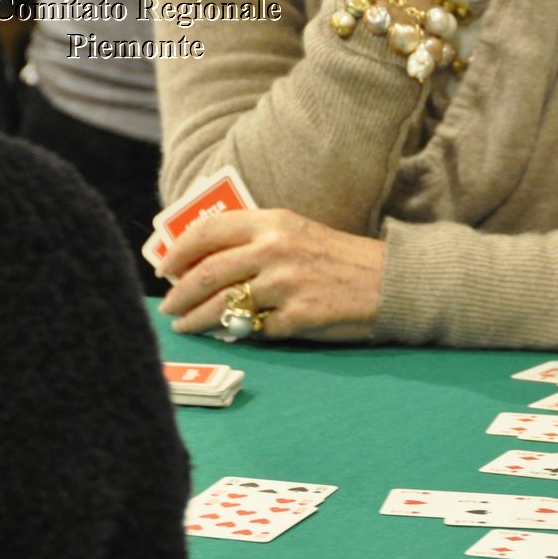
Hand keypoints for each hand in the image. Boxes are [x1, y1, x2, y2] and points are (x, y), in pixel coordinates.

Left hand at [156, 209, 384, 342]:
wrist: (391, 282)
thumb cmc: (344, 259)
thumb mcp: (298, 232)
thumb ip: (255, 240)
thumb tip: (206, 261)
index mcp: (272, 223)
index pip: (207, 232)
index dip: (178, 252)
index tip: (165, 269)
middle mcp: (274, 249)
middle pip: (207, 273)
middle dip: (179, 294)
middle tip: (168, 306)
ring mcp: (286, 285)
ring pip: (223, 306)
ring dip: (197, 320)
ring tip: (186, 327)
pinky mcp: (298, 317)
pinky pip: (257, 330)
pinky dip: (244, 334)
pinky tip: (235, 335)